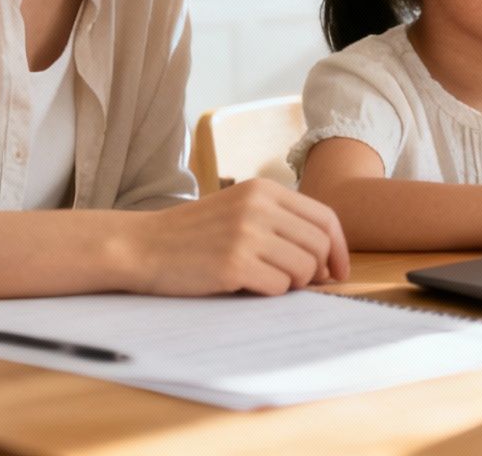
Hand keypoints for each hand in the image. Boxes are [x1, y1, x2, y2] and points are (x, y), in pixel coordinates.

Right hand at [124, 179, 350, 295]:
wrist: (141, 246)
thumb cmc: (193, 235)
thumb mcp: (239, 210)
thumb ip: (279, 223)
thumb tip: (327, 262)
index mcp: (264, 189)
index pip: (325, 217)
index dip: (339, 248)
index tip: (338, 271)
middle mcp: (259, 206)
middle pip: (319, 246)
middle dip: (316, 271)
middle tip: (299, 284)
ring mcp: (247, 234)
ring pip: (304, 269)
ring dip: (291, 284)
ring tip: (263, 280)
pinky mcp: (234, 264)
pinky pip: (278, 286)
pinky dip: (269, 292)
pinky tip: (246, 286)